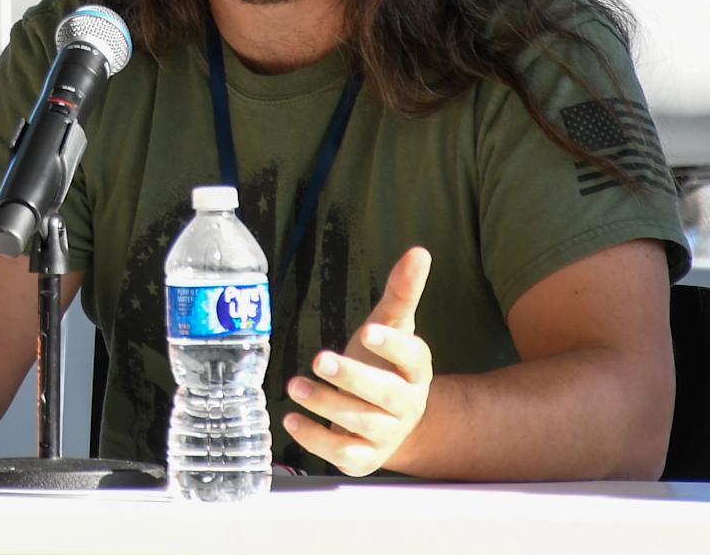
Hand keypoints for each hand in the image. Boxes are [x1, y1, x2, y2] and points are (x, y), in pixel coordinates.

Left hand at [283, 245, 432, 476]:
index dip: (392, 346)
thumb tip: (419, 251)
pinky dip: (316, 440)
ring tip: (295, 385)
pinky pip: (344, 454)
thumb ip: (402, 292)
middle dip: (351, 377)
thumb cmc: (385, 363)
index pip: (412, 356)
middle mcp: (406, 403)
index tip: (368, 332)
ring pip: (361, 422)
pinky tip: (291, 419)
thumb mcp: (391, 326)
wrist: (390, 420)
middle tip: (319, 359)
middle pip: (384, 394)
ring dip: (326, 405)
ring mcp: (387, 433)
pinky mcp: (365, 457)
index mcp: (415, 368)